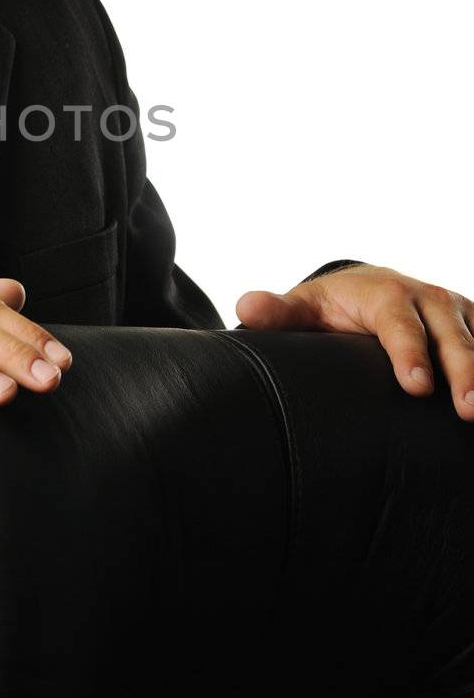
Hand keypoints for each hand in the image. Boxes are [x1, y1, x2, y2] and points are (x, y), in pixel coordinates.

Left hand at [235, 264, 473, 418]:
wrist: (367, 289)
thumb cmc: (332, 306)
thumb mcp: (305, 307)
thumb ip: (280, 312)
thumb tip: (247, 307)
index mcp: (385, 294)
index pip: (399, 324)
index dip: (409, 352)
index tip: (417, 385)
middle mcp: (427, 298)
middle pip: (450, 334)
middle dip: (463, 369)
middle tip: (468, 408)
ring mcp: (456, 313)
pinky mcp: (472, 326)